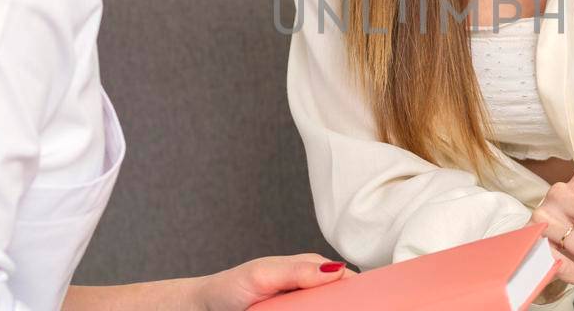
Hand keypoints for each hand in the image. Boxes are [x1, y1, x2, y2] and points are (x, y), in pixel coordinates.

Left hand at [197, 253, 353, 310]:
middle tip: (359, 310)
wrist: (203, 307)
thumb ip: (297, 271)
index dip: (359, 288)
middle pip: (339, 299)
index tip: (370, 300)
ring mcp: (300, 305)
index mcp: (308, 268)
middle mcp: (308, 287)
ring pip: (328, 308)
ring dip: (333, 310)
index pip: (345, 277)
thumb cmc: (230, 286)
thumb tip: (336, 270)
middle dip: (350, 304)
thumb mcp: (263, 275)